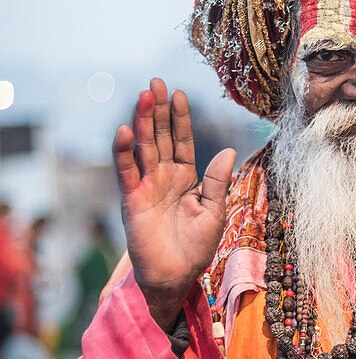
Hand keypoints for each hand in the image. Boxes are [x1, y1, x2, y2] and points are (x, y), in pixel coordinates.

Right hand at [113, 78, 235, 329]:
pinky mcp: (132, 199)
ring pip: (145, 148)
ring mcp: (147, 186)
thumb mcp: (214, 212)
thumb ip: (217, 182)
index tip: (179, 94)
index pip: (182, 141)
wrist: (174, 277)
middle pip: (162, 137)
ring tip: (144, 96)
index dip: (181, 118)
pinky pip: (127, 172)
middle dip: (159, 110)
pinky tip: (125, 131)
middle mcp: (165, 177)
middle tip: (156, 82)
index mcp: (187, 178)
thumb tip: (228, 151)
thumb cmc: (196, 248)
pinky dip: (124, 152)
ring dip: (144, 122)